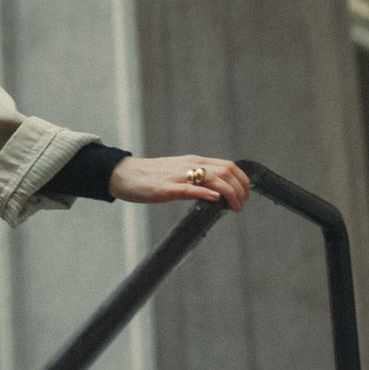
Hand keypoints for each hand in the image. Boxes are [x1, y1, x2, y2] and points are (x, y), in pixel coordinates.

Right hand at [110, 154, 250, 210]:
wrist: (124, 174)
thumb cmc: (151, 177)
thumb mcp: (178, 173)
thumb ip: (196, 179)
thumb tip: (216, 193)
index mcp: (194, 161)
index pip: (228, 165)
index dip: (242, 181)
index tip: (245, 195)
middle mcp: (190, 165)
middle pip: (226, 171)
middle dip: (240, 189)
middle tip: (241, 205)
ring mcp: (179, 176)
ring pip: (214, 178)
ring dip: (230, 194)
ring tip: (234, 208)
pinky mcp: (166, 188)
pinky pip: (190, 188)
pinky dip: (206, 192)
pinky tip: (215, 199)